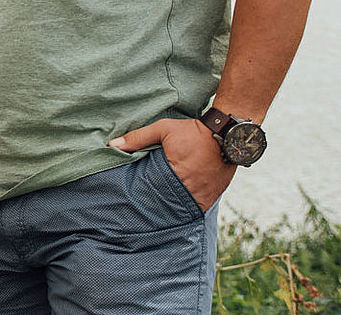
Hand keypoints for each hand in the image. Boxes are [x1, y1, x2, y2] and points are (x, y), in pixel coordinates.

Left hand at [111, 118, 236, 210]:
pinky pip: (198, 205)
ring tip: (162, 208)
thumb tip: (112, 145)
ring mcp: (205, 195)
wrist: (228, 133)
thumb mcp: (163, 129)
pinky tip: (180, 204)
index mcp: (174, 175)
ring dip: (174, 207)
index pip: (153, 194)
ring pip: (184, 208)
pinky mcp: (215, 196)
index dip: (144, 199)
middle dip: (158, 207)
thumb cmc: (193, 132)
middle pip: (169, 205)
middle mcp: (191, 190)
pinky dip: (189, 204)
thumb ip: (137, 138)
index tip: (134, 203)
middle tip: (145, 210)